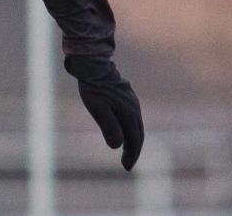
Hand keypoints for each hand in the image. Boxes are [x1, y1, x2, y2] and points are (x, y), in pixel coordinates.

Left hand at [64, 55, 143, 170]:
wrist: (94, 65)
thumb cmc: (93, 87)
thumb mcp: (97, 108)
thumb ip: (109, 127)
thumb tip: (118, 146)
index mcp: (129, 113)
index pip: (135, 140)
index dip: (132, 155)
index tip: (126, 167)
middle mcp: (134, 108)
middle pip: (138, 134)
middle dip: (134, 150)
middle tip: (126, 164)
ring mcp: (132, 102)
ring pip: (136, 125)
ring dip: (133, 140)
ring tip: (125, 152)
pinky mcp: (127, 97)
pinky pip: (132, 118)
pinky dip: (130, 129)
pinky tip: (123, 131)